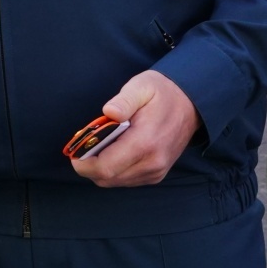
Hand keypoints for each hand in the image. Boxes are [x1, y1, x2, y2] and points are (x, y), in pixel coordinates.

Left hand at [70, 70, 198, 187]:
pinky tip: (113, 152)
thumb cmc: (162, 93)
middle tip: (83, 147)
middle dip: (89, 166)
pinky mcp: (156, 174)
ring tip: (98, 147)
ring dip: (101, 169)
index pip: (106, 167)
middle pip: (107, 178)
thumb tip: (109, 112)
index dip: (83, 164)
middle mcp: (152, 163)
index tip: (73, 153)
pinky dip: (114, 170)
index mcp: (145, 142)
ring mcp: (156, 171)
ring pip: (115, 181)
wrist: (192, 104)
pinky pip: (126, 180)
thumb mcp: (142, 86)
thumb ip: (124, 100)